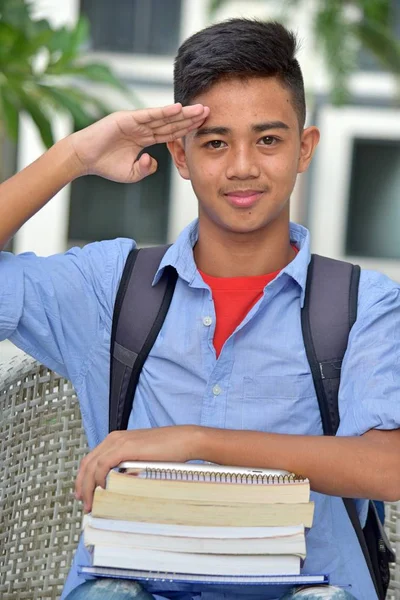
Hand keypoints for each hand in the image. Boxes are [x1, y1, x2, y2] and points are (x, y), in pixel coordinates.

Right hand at [68, 103, 208, 182]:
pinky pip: (148, 116)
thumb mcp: (131, 173)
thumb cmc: (105, 165)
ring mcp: (135, 122)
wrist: (84, 159)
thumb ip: (145, 169)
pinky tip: (177, 109)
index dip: (186, 129)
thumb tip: (154, 162)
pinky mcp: (126, 119)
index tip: (203, 127)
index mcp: (145, 138)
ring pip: (163, 117)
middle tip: (209, 112)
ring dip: (182, 113)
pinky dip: (162, 112)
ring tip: (199, 109)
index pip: (170, 133)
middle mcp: (142, 127)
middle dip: (190, 118)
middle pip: (171, 122)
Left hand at [75, 425, 200, 511]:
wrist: (183, 441)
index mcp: (116, 440)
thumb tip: (118, 485)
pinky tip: (103, 490)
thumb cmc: (168, 451)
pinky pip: (103, 465)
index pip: (91, 459)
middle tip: (83, 503)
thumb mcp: (141, 459)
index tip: (84, 494)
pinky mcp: (125, 447)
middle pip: (87, 462)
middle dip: (82, 485)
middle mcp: (114, 439)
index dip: (84, 478)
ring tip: (91, 503)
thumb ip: (128, 467)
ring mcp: (118, 441)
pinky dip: (99, 479)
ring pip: (92, 465)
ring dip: (88, 486)